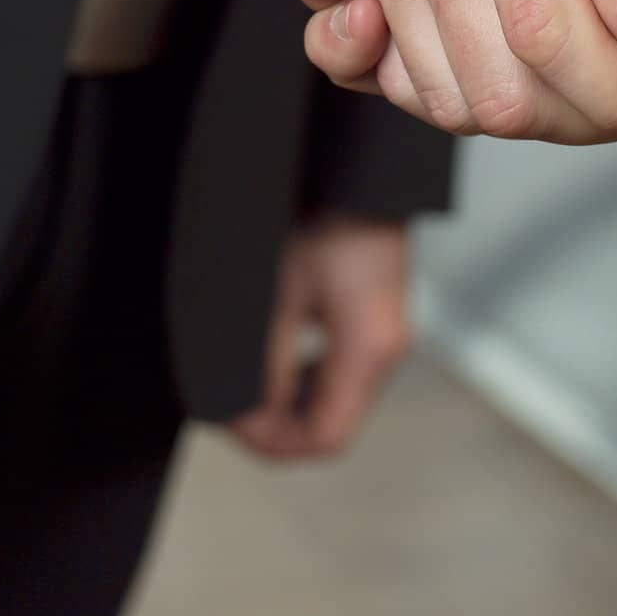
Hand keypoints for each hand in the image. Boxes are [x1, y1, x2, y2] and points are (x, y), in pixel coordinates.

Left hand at [228, 217, 410, 459]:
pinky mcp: (377, 318)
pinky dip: (305, 378)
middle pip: (333, 425)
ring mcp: (386, 335)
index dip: (272, 441)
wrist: (357, 174)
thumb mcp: (282, 294)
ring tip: (247, 385)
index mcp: (369, 351)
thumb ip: (267, 363)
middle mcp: (386, 350)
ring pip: (336, 401)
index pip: (326, 437)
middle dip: (277, 427)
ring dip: (290, 403)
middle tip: (230, 407)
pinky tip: (277, 358)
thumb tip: (244, 412)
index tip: (231, 422)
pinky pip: (341, 370)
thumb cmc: (327, 217)